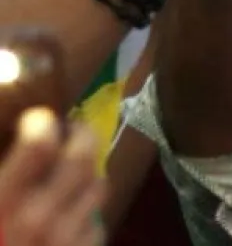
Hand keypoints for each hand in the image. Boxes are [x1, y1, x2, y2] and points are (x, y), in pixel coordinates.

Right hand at [0, 109, 103, 245]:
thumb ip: (4, 184)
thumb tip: (21, 149)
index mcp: (4, 205)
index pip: (38, 146)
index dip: (41, 125)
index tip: (38, 121)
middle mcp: (41, 220)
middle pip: (82, 156)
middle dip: (80, 136)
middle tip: (71, 131)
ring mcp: (69, 240)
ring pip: (98, 185)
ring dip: (86, 174)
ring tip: (70, 173)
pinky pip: (96, 223)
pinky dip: (85, 215)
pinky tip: (67, 219)